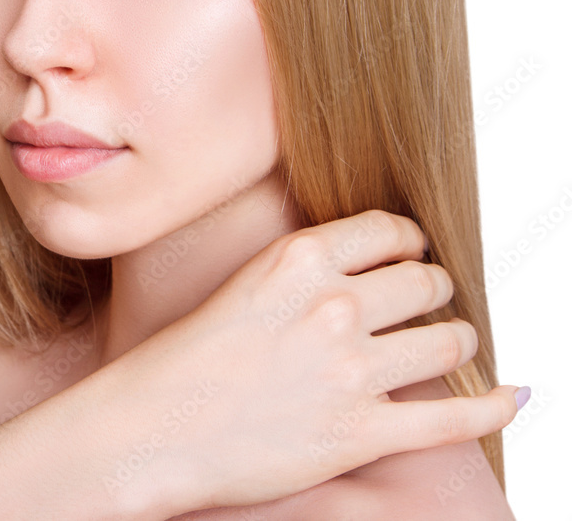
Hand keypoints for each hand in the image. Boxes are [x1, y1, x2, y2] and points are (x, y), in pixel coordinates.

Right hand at [105, 209, 519, 513]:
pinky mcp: (360, 432)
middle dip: (436, 288)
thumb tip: (371, 264)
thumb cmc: (186, 356)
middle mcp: (332, 305)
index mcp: (298, 258)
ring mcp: (350, 370)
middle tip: (431, 300)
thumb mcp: (245, 283)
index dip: (411, 242)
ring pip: (449, 341)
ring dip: (458, 339)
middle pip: (426, 282)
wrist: (152, 427)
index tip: (413, 254)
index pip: (390, 231)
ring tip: (450, 343)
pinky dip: (494, 407)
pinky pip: (454, 417)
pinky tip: (512, 397)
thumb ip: (307, 268)